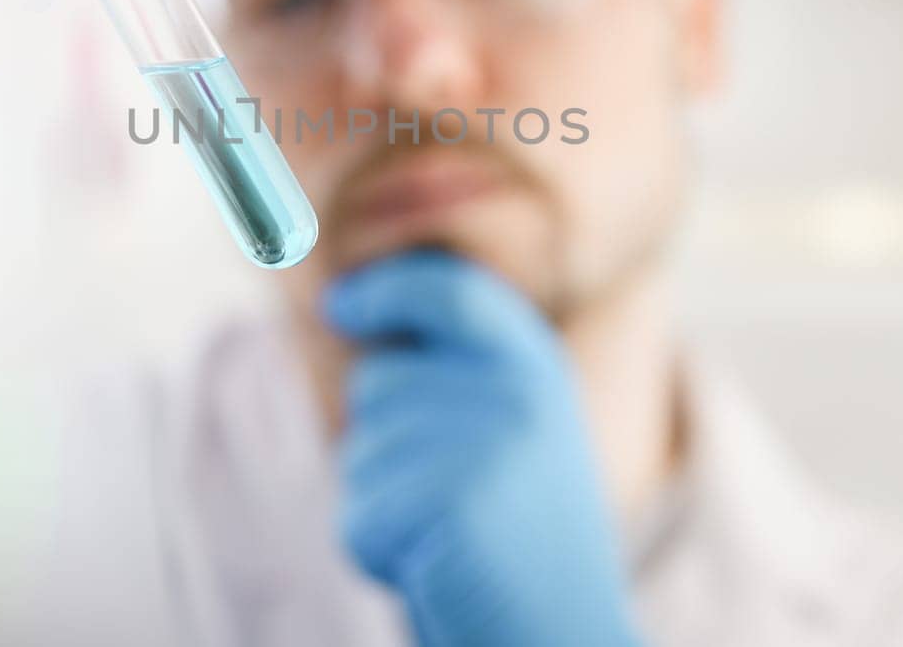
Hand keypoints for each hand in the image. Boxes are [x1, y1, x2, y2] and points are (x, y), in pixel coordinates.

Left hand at [324, 250, 642, 646]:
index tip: (337, 304)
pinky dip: (376, 552)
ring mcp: (490, 440)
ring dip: (383, 505)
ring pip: (361, 454)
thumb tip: (344, 303)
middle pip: (378, 382)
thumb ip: (457, 377)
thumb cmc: (522, 545)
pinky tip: (436, 570)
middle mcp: (519, 389)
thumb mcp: (511, 437)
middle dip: (384, 446)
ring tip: (451, 538)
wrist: (565, 637)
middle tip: (451, 504)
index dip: (388, 291)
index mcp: (537, 366)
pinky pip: (358, 514)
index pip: (449, 293)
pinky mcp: (455, 500)